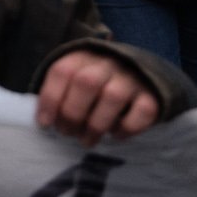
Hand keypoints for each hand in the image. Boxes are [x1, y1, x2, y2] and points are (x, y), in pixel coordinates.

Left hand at [36, 49, 162, 144]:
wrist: (139, 76)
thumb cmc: (96, 84)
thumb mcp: (75, 80)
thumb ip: (60, 94)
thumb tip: (44, 121)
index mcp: (83, 56)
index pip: (63, 71)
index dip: (50, 99)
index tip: (45, 124)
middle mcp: (108, 62)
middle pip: (86, 82)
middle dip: (72, 114)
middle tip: (68, 133)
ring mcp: (132, 77)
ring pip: (113, 96)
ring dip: (96, 124)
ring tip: (88, 140)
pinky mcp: (152, 95)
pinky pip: (143, 111)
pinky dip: (127, 127)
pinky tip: (116, 134)